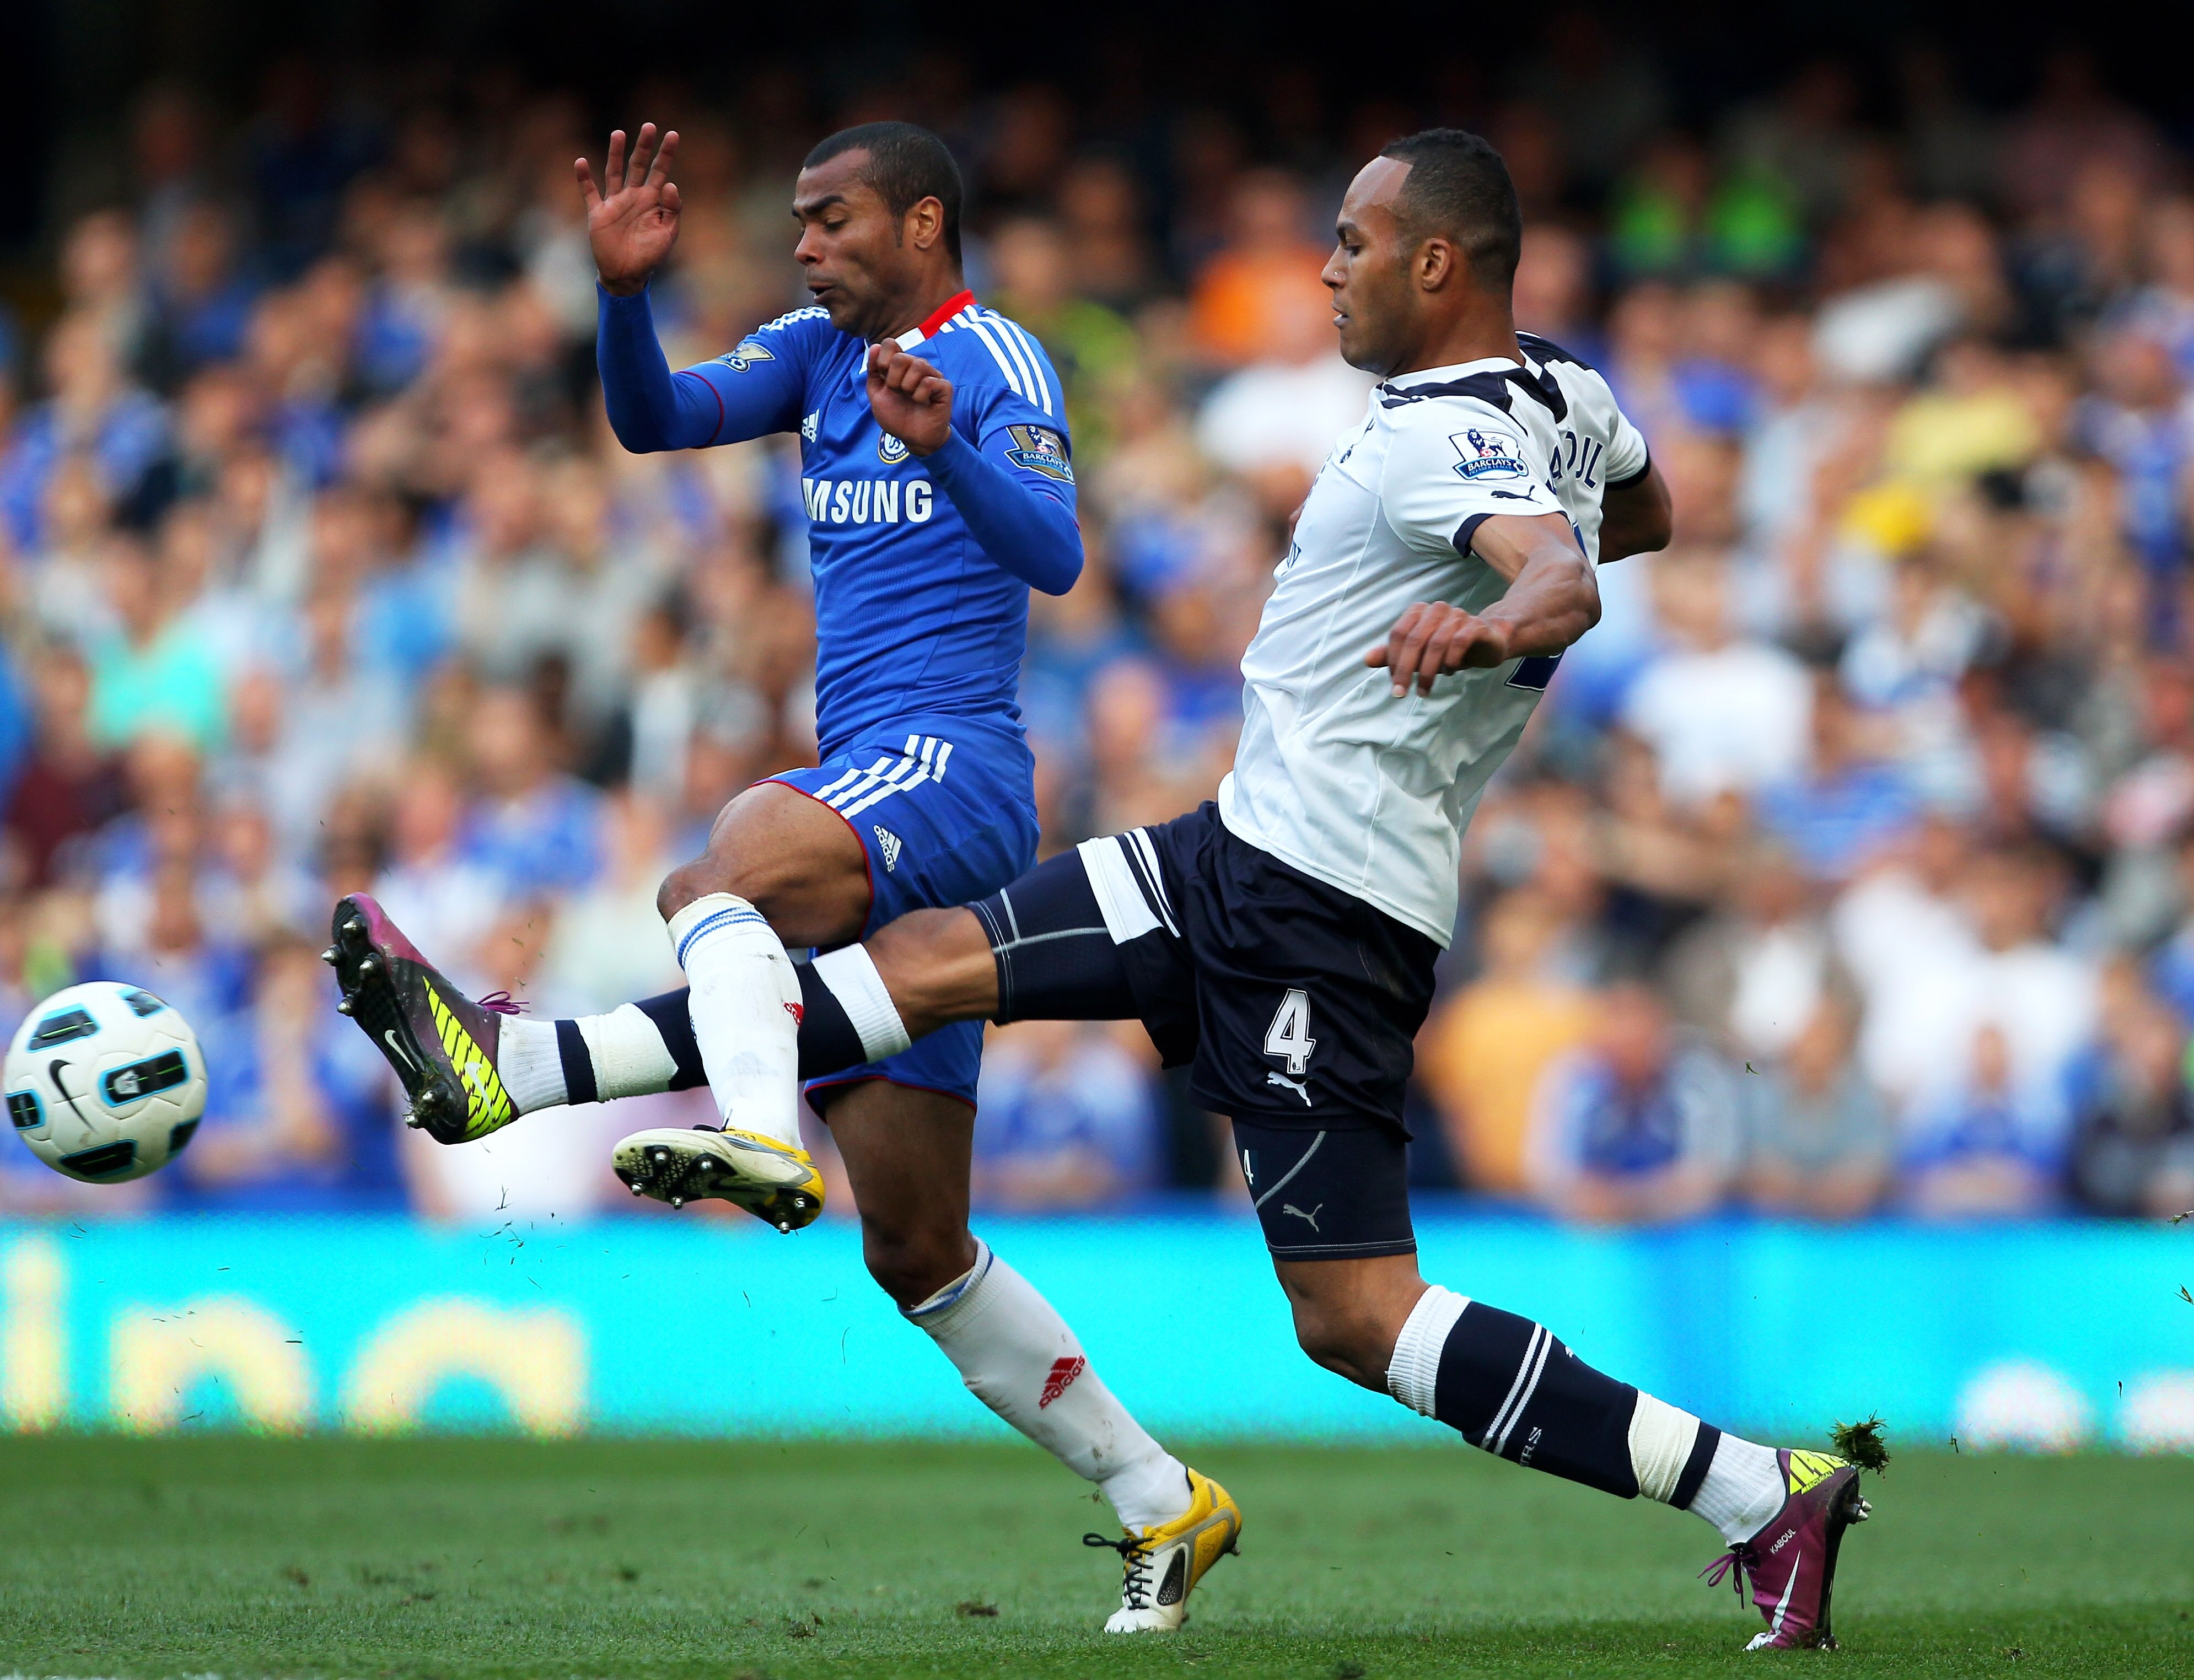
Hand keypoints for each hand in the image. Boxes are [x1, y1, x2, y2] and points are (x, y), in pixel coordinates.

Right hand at [576, 123, 681, 296]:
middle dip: (643, 146)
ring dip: (616, 154)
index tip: (673, 134)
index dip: (666, 153)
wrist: (628, 275)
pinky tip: (581, 162)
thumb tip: (671, 184)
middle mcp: (633, 196)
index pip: (660, 171)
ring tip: (619, 134)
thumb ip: (672, 209)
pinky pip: (589, 193)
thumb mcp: (668, 234)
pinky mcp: (598, 214)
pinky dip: (584, 178)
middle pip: (638, 165)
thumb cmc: (650, 255)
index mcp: (652, 200)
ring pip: (615, 172)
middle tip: (649, 126)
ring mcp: (615, 203)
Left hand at [865, 344, 953, 455]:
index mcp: (900, 365)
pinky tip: (922, 403)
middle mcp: (916, 366)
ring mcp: (932, 375)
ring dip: (907, 387)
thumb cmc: (896, 417)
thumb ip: (873, 371)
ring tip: (910, 398)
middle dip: (893, 379)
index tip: (884, 380)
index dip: (883, 361)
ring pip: (918, 365)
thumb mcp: (876, 395)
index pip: (890, 344)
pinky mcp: (944, 387)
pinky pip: (930, 382)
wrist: (913, 438)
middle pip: (901, 357)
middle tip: (898, 392)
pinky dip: (920, 396)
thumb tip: (875, 347)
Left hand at [1364, 601, 1512, 697]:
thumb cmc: (1447, 648)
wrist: (1488, 642)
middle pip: (1414, 639)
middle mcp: (1436, 609)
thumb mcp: (1417, 654)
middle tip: (1401, 694)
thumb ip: (1393, 655)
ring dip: (1428, 671)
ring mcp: (1458, 615)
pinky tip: (1449, 672)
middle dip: (1405, 670)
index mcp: (1419, 612)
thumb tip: (1366, 659)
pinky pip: (1459, 642)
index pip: (1398, 634)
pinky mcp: (1476, 625)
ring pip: (1436, 643)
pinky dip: (1450, 661)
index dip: (1392, 661)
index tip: (1395, 685)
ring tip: (1424, 690)